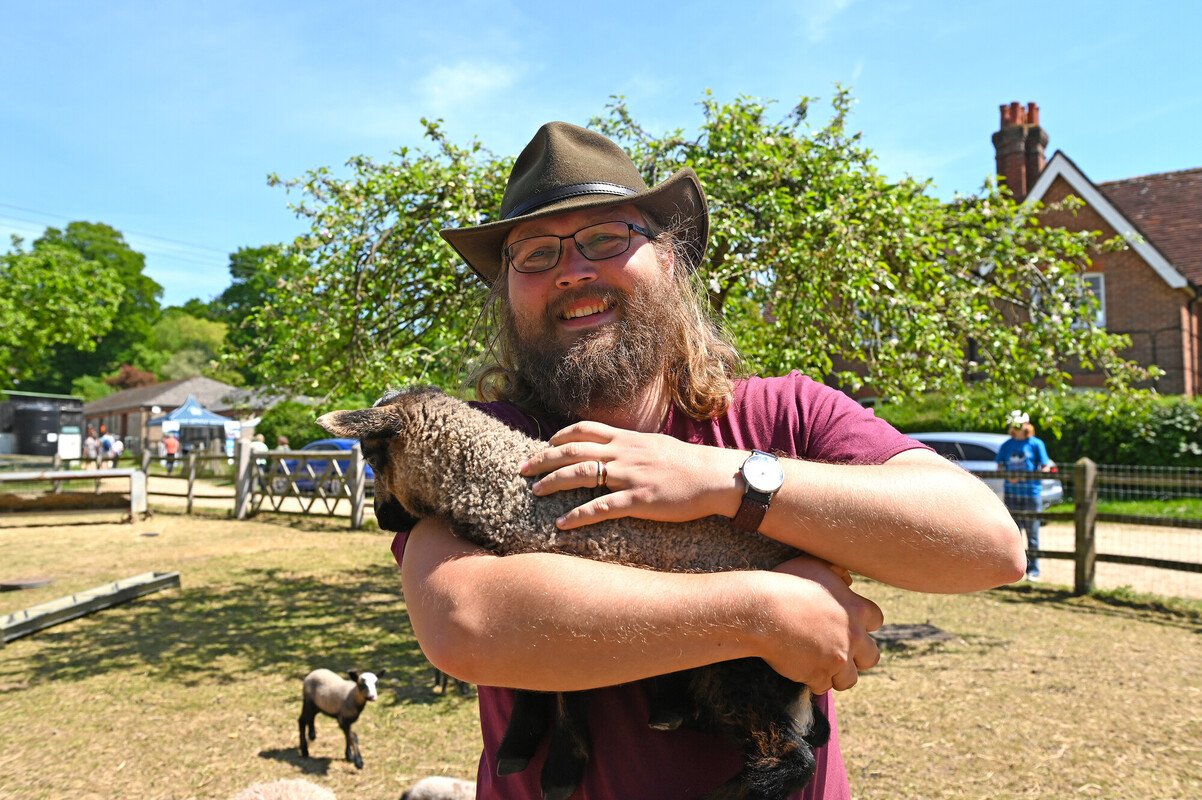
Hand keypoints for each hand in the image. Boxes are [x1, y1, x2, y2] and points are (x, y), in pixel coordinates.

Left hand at [519, 421, 745, 528]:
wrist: (715, 477)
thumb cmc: (687, 464)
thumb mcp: (655, 445)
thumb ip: (631, 446)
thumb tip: (613, 449)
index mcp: (628, 439)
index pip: (584, 430)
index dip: (559, 437)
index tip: (544, 446)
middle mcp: (624, 453)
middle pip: (574, 450)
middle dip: (544, 459)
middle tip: (522, 469)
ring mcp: (630, 476)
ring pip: (582, 474)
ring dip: (553, 482)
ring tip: (534, 492)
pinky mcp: (639, 500)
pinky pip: (602, 507)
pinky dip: (578, 515)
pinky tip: (561, 524)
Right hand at [757, 556, 882, 693]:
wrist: (762, 610)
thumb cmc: (785, 583)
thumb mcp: (815, 566)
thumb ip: (836, 572)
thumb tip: (847, 578)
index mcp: (855, 608)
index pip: (876, 620)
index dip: (863, 623)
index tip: (849, 624)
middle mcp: (853, 636)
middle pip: (872, 657)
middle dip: (858, 656)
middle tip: (839, 651)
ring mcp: (837, 658)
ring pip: (849, 679)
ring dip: (836, 674)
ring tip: (819, 666)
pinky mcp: (818, 675)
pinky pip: (821, 687)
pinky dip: (811, 681)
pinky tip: (800, 670)